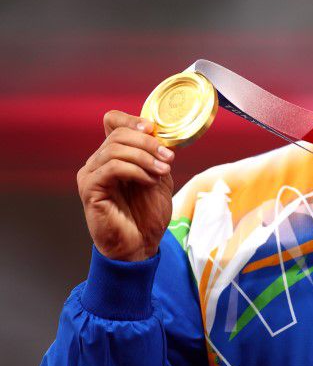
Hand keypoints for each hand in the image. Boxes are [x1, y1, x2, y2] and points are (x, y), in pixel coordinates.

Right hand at [77, 110, 175, 261]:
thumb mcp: (158, 177)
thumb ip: (156, 156)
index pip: (112, 122)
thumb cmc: (147, 215)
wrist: (140, 245)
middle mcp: (98, 162)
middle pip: (118, 134)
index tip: (154, 130)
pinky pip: (111, 168)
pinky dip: (135, 170)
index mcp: (113, 156)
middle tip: (169, 157)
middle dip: (148, 143)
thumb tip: (162, 135)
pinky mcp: (90, 189)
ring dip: (144, 157)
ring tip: (163, 171)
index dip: (132, 120)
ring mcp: (91, 175)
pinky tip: (149, 180)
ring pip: (114, 149)